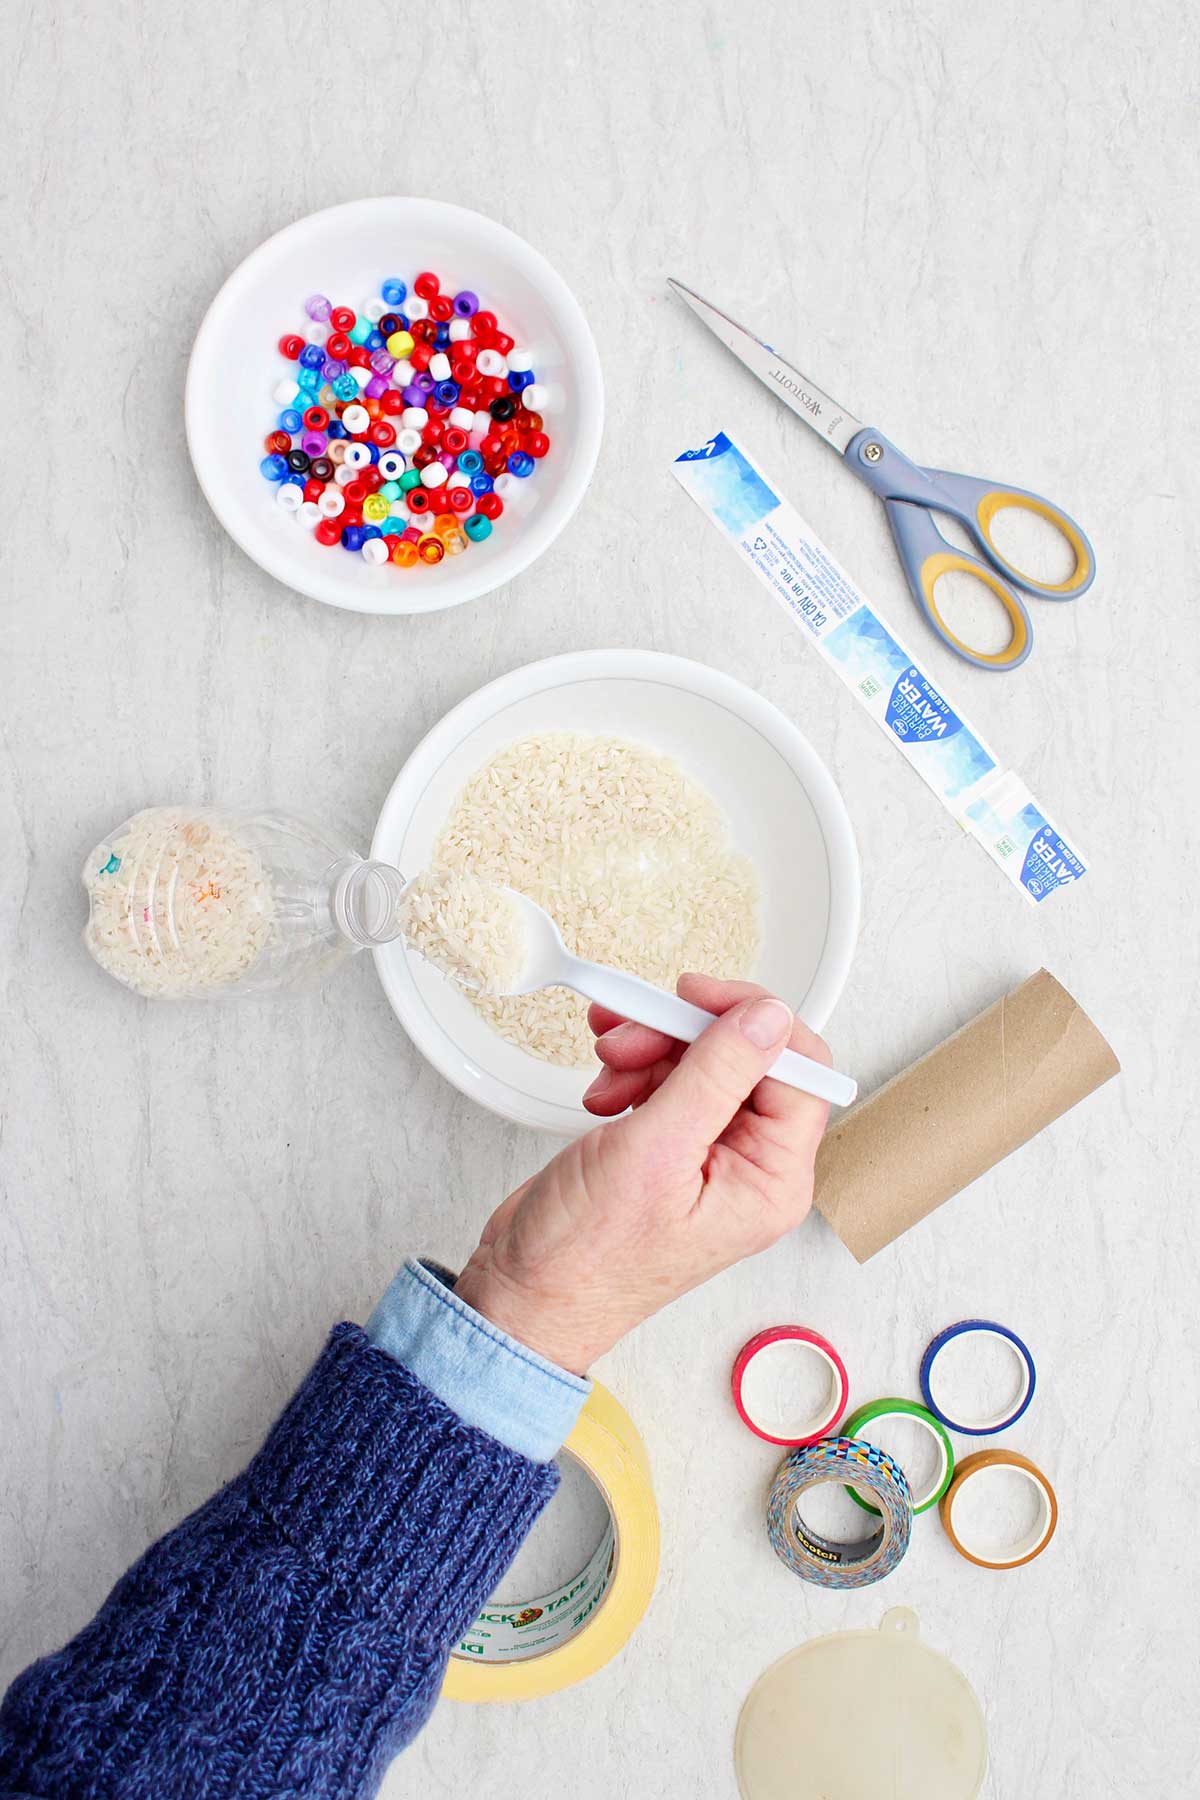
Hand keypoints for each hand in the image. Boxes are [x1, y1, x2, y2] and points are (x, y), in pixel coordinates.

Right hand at [454, 975, 831, 1373]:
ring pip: (701, 1064)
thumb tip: (769, 1017)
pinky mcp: (670, 1149)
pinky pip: (669, 1083)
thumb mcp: (657, 1151)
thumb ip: (718, 1074)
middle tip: (629, 1032)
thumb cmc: (589, 1256)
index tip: (694, 998)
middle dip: (684, 1035)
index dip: (750, 1023)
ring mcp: (709, 1158)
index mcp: (772, 1180)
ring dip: (650, 1050)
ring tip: (606, 1066)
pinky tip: (602, 1093)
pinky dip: (633, 1073)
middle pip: (746, 1060)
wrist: (526, 1292)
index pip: (799, 1072)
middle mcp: (751, 1168)